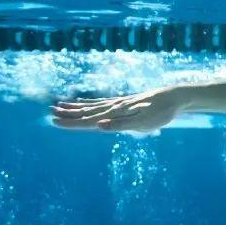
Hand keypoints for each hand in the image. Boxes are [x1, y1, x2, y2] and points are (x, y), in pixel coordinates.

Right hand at [51, 87, 187, 132]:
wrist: (175, 98)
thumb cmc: (161, 113)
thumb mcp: (143, 123)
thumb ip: (120, 125)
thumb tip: (98, 126)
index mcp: (116, 113)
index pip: (89, 119)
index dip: (71, 122)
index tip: (54, 121)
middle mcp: (115, 106)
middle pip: (87, 111)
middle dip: (69, 113)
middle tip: (50, 112)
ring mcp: (119, 103)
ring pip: (92, 105)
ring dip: (76, 107)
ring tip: (60, 105)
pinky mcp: (125, 103)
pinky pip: (102, 102)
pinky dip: (90, 102)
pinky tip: (84, 102)